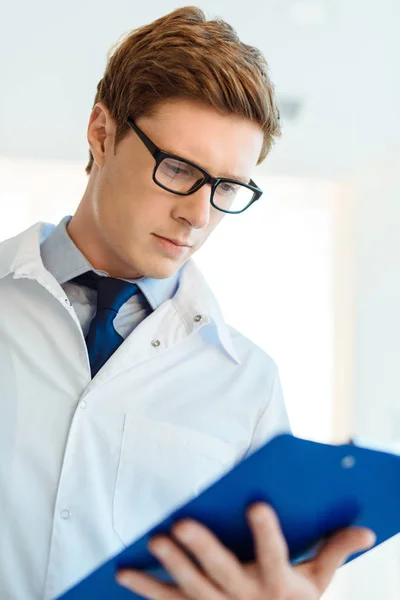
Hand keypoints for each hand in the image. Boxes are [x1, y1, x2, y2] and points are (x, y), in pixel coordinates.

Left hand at [116, 502, 375, 599]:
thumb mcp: (319, 583)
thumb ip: (335, 552)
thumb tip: (365, 530)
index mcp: (279, 585)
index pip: (275, 557)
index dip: (266, 533)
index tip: (256, 504)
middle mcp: (245, 598)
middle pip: (222, 572)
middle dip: (202, 549)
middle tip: (181, 522)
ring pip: (191, 588)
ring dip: (171, 565)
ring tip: (155, 539)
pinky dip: (146, 588)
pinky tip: (125, 572)